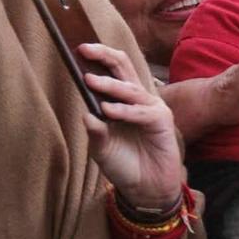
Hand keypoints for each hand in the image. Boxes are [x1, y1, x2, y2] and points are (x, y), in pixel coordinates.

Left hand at [79, 42, 185, 214]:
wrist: (145, 189)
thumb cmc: (124, 166)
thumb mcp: (101, 148)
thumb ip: (95, 132)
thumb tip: (87, 114)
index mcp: (120, 100)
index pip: (111, 70)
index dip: (97, 57)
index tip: (76, 49)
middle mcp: (136, 99)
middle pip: (123, 67)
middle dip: (104, 56)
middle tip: (84, 49)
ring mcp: (151, 108)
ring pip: (130, 88)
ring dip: (110, 85)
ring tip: (90, 81)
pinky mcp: (162, 122)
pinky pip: (142, 112)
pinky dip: (125, 111)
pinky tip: (109, 111)